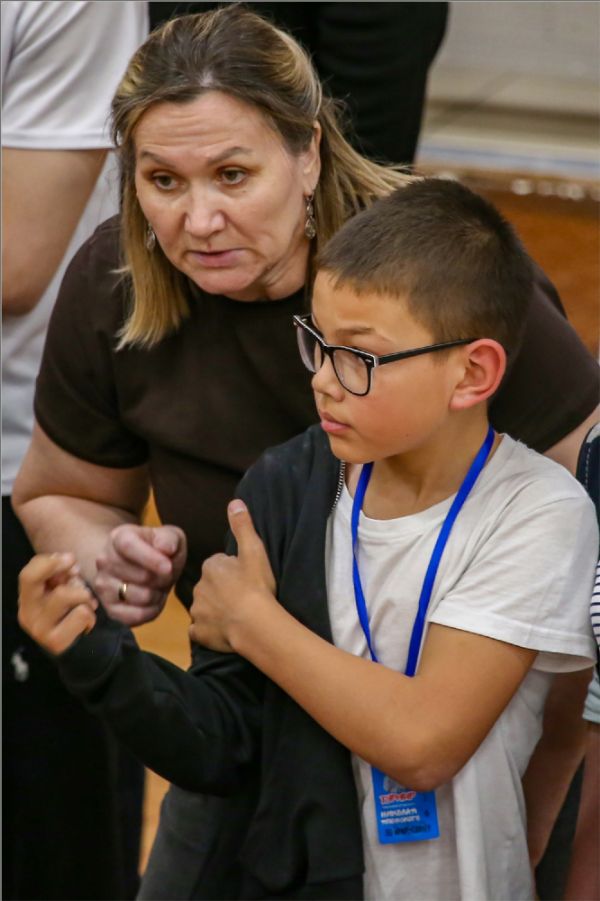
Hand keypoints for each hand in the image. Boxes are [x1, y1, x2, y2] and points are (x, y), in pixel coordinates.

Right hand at [18, 553, 98, 654]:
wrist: (79, 652)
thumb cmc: (71, 616)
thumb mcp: (63, 593)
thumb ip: (61, 577)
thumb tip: (70, 562)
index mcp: (27, 599)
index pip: (27, 573)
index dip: (48, 561)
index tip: (70, 559)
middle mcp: (27, 613)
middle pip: (31, 578)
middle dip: (56, 566)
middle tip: (76, 569)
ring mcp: (38, 628)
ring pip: (63, 594)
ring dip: (84, 595)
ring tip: (88, 604)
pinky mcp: (54, 640)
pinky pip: (80, 613)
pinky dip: (91, 615)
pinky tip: (88, 623)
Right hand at [95, 524, 186, 626]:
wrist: (139, 566)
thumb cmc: (156, 549)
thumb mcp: (169, 537)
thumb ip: (169, 539)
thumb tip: (165, 549)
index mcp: (118, 538)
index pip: (129, 547)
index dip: (151, 559)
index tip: (169, 567)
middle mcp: (104, 561)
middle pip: (141, 576)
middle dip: (162, 578)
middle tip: (165, 574)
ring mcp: (103, 586)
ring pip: (140, 597)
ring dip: (158, 594)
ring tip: (157, 586)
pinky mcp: (109, 609)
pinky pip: (136, 616)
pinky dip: (151, 610)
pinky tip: (153, 600)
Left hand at [190, 500, 275, 651]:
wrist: (255, 625)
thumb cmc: (256, 586)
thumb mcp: (254, 551)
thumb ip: (243, 526)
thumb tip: (234, 502)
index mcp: (211, 566)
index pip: (219, 565)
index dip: (233, 571)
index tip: (246, 579)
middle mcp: (199, 587)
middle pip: (211, 586)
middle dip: (222, 590)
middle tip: (244, 597)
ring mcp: (197, 611)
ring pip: (205, 607)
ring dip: (216, 610)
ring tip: (237, 616)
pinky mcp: (198, 633)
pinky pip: (201, 629)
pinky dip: (210, 630)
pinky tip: (225, 631)